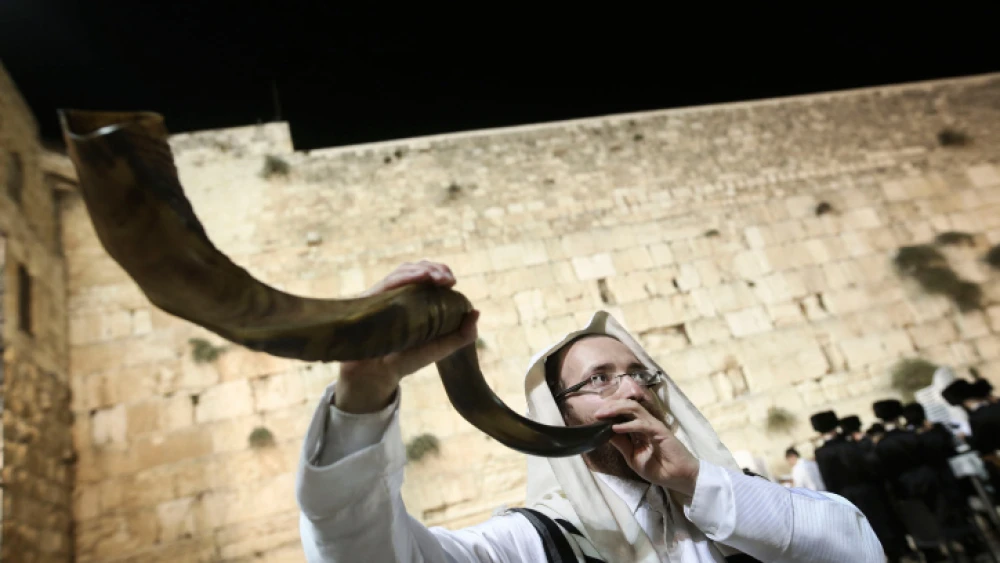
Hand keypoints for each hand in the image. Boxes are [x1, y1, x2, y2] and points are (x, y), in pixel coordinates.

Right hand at [334, 261, 478, 413]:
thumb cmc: (407, 360)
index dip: (441, 272)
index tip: (452, 281)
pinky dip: (404, 276)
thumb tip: (477, 311)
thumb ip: (462, 335)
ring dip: (421, 269)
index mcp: (417, 301)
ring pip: (403, 271)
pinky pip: (387, 282)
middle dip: (434, 268)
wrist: (378, 374)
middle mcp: (401, 294)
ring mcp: (385, 295)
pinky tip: (419, 277)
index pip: (429, 276)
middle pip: (417, 269)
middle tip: (446, 278)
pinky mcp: (371, 299)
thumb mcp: (441, 348)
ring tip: (435, 276)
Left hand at [594, 399, 700, 496]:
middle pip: (627, 406)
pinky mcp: (660, 431)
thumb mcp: (633, 457)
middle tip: (596, 413)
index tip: (594, 416)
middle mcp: (646, 423)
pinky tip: (616, 428)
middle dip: (610, 406)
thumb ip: (621, 444)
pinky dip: (627, 425)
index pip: (623, 413)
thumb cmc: (659, 469)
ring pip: (634, 409)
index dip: (609, 411)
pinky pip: (642, 424)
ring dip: (616, 409)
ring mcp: (653, 426)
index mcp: (639, 428)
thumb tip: (605, 432)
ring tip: (602, 414)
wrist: (679, 478)